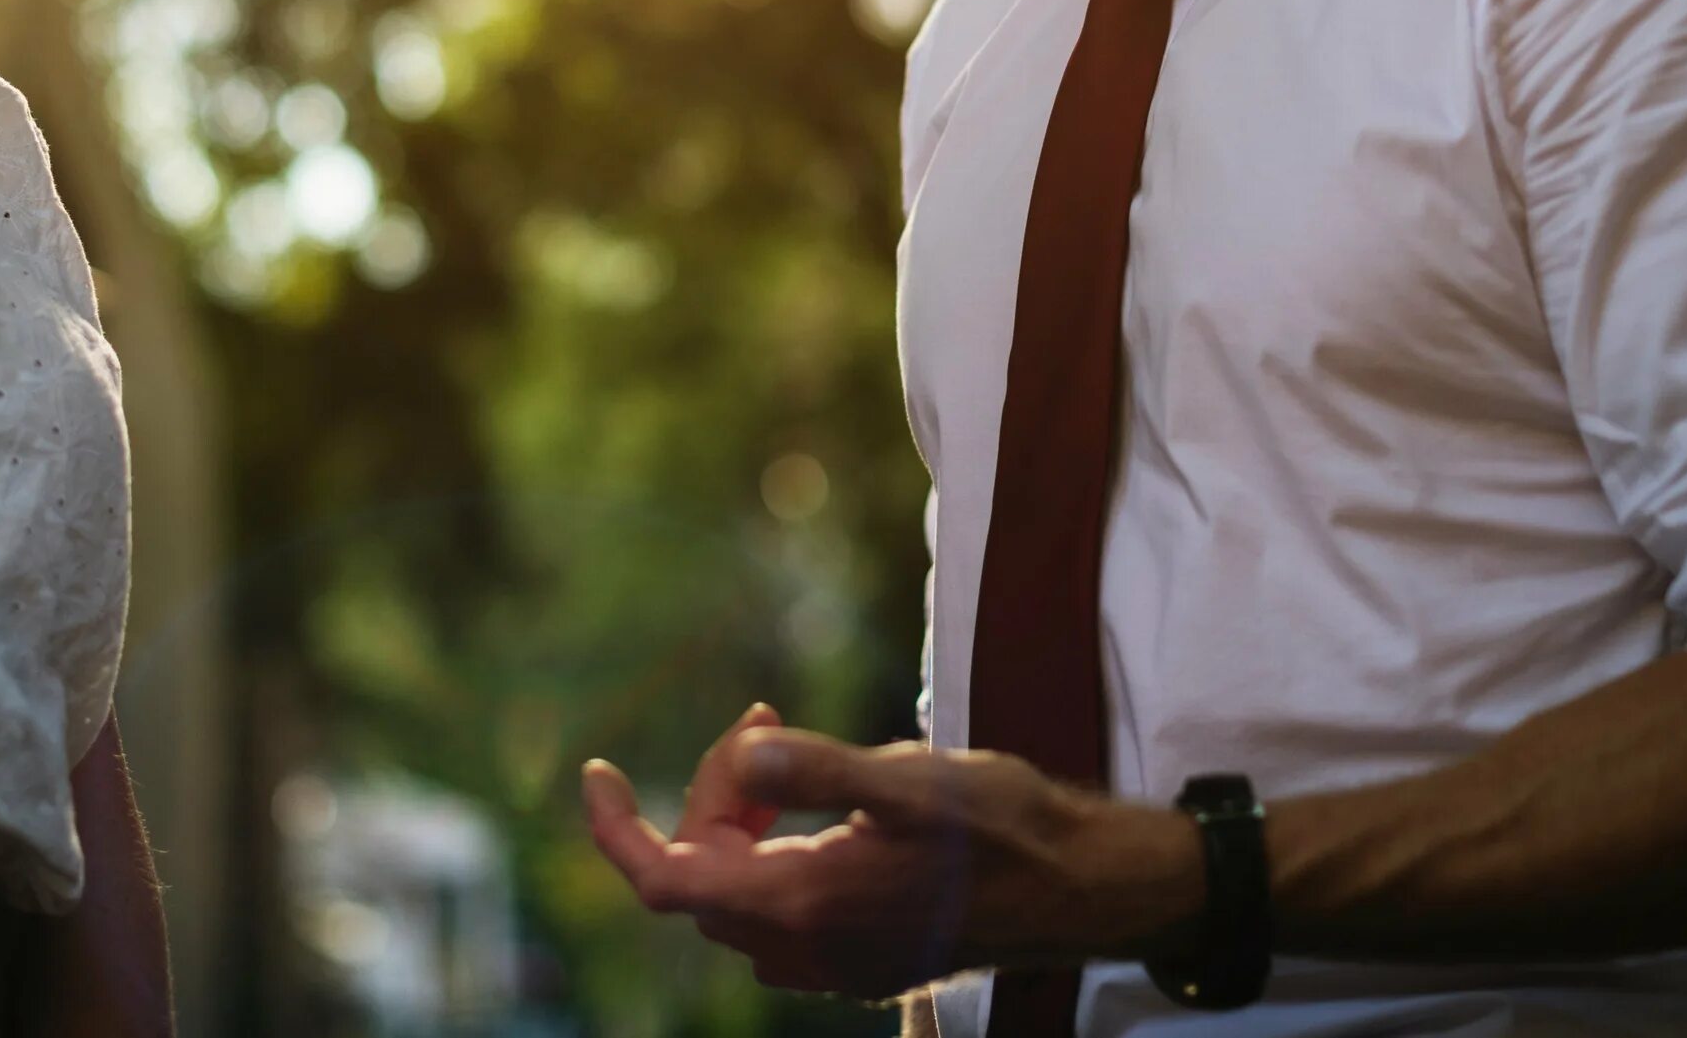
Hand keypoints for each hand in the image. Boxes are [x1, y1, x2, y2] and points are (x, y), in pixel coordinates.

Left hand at [581, 727, 1204, 999]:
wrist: (1089, 887)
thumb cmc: (1009, 827)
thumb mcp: (912, 779)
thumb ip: (821, 770)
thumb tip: (744, 750)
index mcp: (807, 905)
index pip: (665, 882)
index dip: (617, 831)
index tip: (597, 772)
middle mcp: (812, 949)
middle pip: (702, 876)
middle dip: (710, 794)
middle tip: (766, 722)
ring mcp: (841, 962)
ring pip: (741, 891)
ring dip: (741, 818)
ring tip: (786, 743)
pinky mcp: (868, 955)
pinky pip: (784, 907)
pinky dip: (777, 846)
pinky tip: (822, 802)